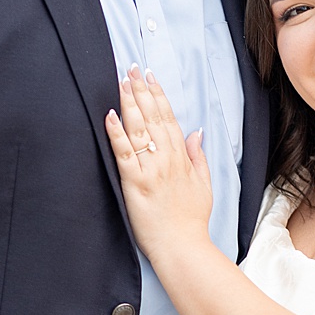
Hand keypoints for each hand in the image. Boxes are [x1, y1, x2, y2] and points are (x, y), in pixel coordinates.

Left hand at [103, 67, 213, 260]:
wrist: (182, 246)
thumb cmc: (191, 220)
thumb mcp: (204, 185)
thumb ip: (198, 157)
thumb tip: (196, 133)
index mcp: (181, 159)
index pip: (169, 119)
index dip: (158, 95)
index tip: (150, 77)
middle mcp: (166, 159)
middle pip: (153, 117)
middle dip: (142, 90)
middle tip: (131, 68)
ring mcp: (151, 169)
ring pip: (139, 128)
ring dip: (129, 103)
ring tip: (121, 81)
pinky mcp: (135, 182)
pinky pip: (124, 152)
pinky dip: (116, 132)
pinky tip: (110, 114)